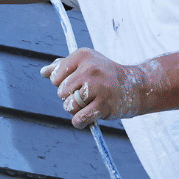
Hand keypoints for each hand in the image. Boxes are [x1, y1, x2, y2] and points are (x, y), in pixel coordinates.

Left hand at [41, 48, 155, 127]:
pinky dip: (79, 122)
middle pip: (61, 92)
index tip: (77, 82)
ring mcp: (97, 87)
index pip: (54, 76)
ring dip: (76, 110)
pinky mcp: (103, 105)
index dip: (62, 83)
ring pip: (68, 106)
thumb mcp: (85, 63)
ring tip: (89, 103)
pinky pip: (78, 119)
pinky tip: (85, 118)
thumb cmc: (105, 74)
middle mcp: (89, 69)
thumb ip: (63, 66)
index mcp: (82, 56)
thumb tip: (43, 71)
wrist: (135, 86)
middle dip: (70, 97)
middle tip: (86, 94)